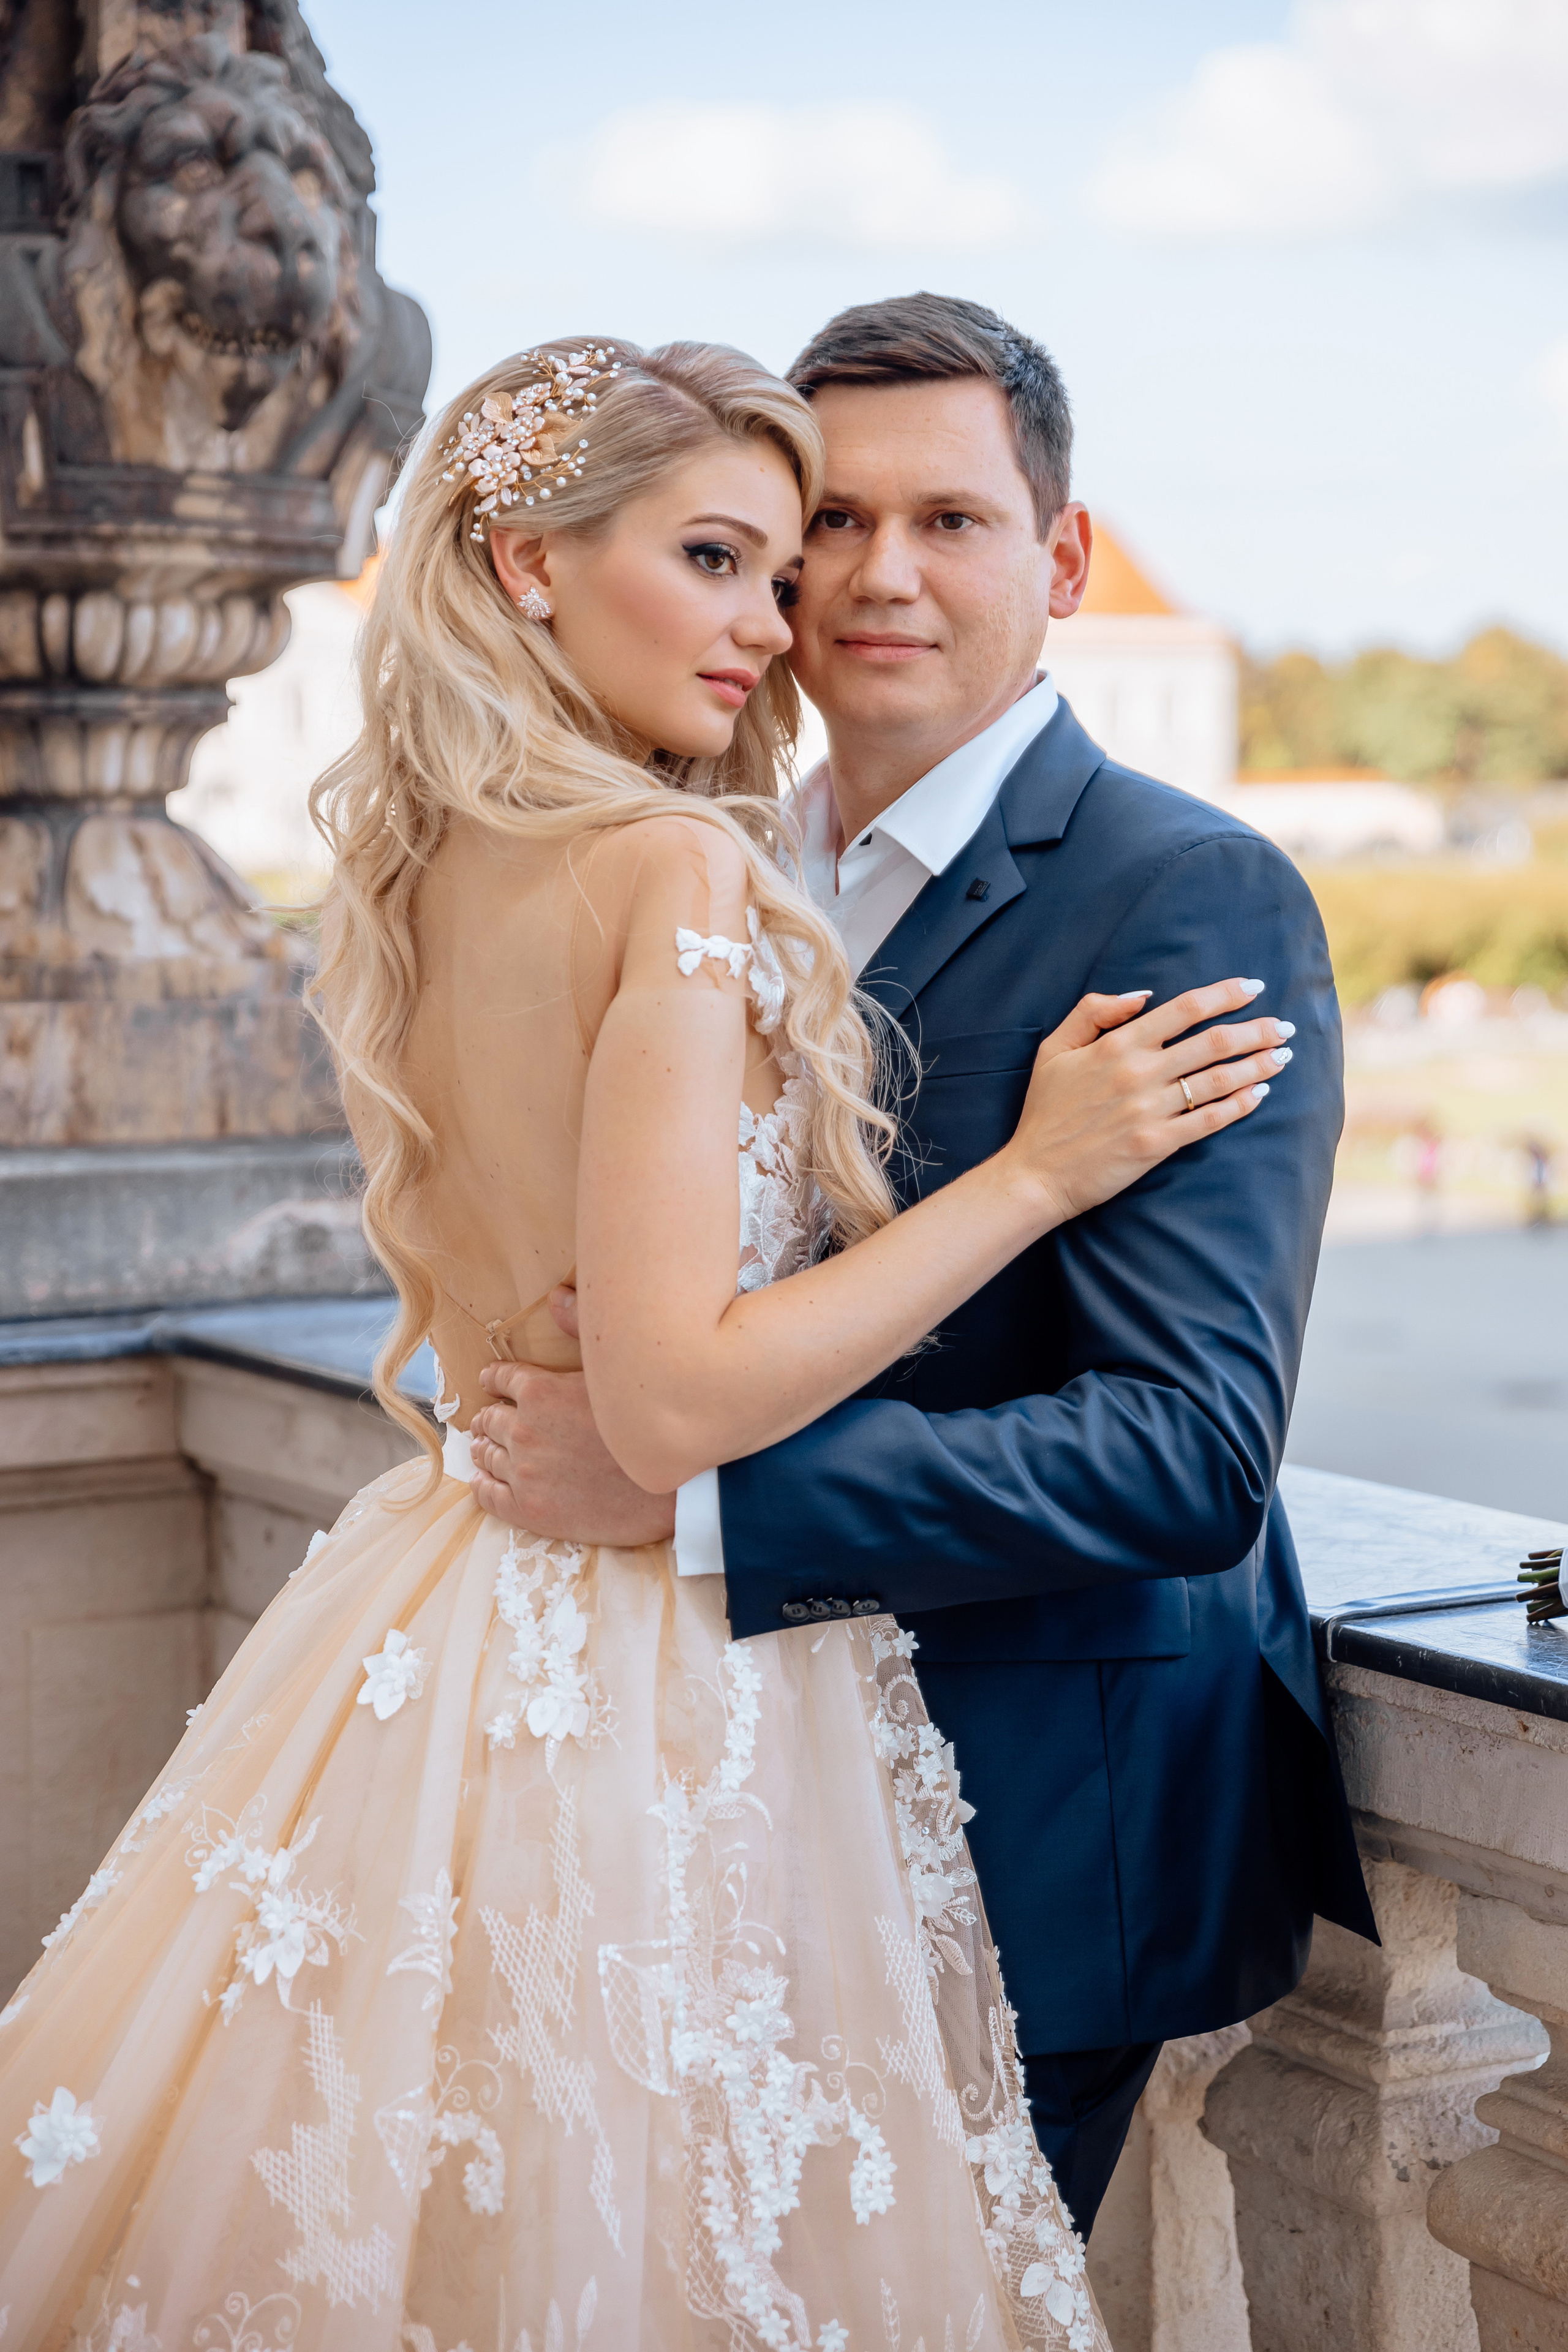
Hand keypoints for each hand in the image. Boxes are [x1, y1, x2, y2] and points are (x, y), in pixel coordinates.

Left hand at [468, 1286, 676, 1545]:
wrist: (677, 1492)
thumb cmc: (652, 1427)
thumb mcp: (617, 1370)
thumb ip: (582, 1329)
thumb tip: (556, 1296)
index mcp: (540, 1392)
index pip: (500, 1379)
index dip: (496, 1379)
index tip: (494, 1382)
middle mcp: (524, 1431)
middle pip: (488, 1419)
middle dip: (490, 1417)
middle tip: (490, 1420)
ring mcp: (524, 1474)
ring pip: (485, 1456)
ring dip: (484, 1449)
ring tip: (486, 1448)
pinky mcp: (528, 1510)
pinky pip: (487, 1495)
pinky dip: (483, 1484)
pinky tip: (486, 1481)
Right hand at [1004, 977, 1292, 1225]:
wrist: (1036, 1174)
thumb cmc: (1045, 1111)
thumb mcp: (1054, 1049)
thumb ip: (1094, 1011)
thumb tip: (1142, 996)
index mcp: (1118, 1044)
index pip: (1185, 1009)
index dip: (1225, 994)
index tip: (1254, 986)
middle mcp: (1140, 1072)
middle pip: (1213, 1042)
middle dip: (1256, 1030)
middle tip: (1283, 1027)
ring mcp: (1151, 1110)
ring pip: (1219, 1080)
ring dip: (1257, 1065)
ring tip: (1283, 1056)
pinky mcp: (1158, 1144)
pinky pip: (1209, 1120)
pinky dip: (1240, 1105)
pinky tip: (1260, 1094)